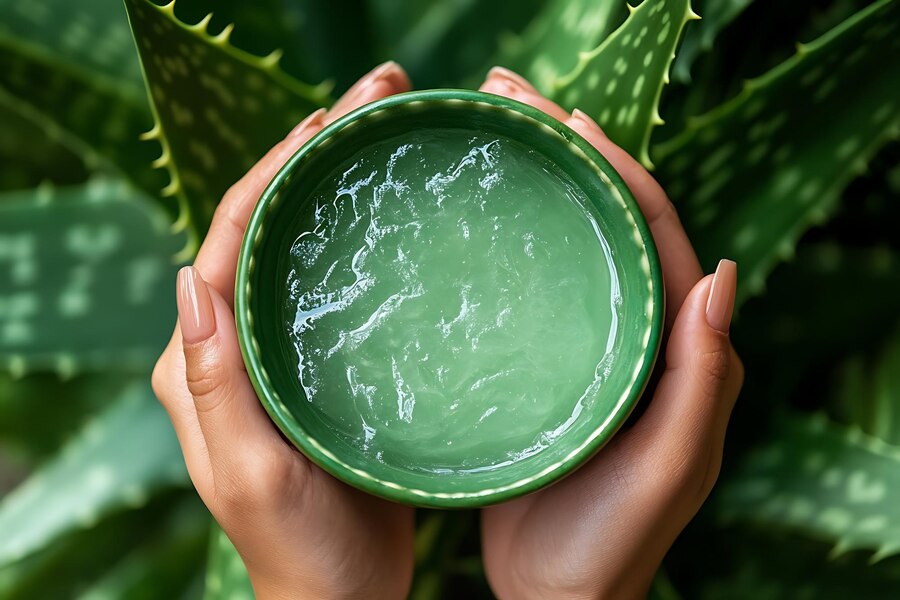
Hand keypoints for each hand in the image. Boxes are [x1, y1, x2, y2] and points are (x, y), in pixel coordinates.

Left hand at [151, 62, 414, 599]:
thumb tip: (190, 276)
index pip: (224, 241)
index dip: (269, 170)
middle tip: (375, 99)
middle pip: (259, 227)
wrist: (342, 595)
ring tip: (386, 134)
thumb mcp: (254, 475)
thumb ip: (216, 384)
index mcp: (202, 363)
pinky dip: (353, 235)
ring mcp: (276, 352)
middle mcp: (232, 345)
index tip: (327, 119)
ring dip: (331, 185)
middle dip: (306, 154)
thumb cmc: (301, 550)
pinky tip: (392, 212)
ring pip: (295, 247)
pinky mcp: (316, 364)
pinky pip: (326, 283)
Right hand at [477, 67, 743, 599]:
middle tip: (507, 100)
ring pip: (574, 247)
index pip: (656, 232)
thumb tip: (722, 275)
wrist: (557, 597)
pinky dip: (516, 244)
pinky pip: (541, 288)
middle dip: (570, 154)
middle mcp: (641, 335)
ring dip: (540, 186)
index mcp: (677, 347)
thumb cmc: (612, 543)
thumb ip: (702, 379)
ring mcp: (593, 346)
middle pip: (612, 222)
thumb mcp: (669, 467)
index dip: (617, 167)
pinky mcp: (552, 365)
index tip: (566, 118)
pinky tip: (476, 222)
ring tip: (489, 138)